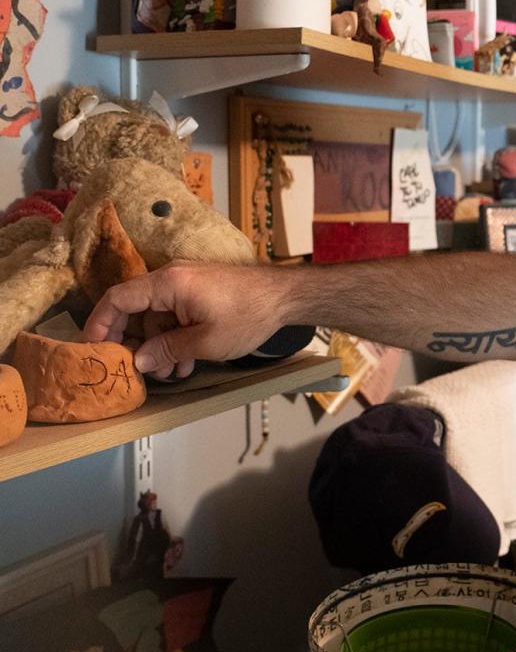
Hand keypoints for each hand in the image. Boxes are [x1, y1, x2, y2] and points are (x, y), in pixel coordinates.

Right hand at [83, 262, 285, 379]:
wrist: (286, 297)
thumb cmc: (249, 315)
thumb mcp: (205, 342)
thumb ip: (167, 350)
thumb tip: (139, 361)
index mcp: (168, 283)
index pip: (118, 299)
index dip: (100, 323)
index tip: (94, 347)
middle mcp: (173, 278)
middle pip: (137, 311)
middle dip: (138, 344)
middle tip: (140, 371)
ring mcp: (187, 285)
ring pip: (159, 318)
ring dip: (161, 346)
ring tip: (172, 373)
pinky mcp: (200, 293)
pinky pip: (177, 315)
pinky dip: (178, 337)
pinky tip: (186, 362)